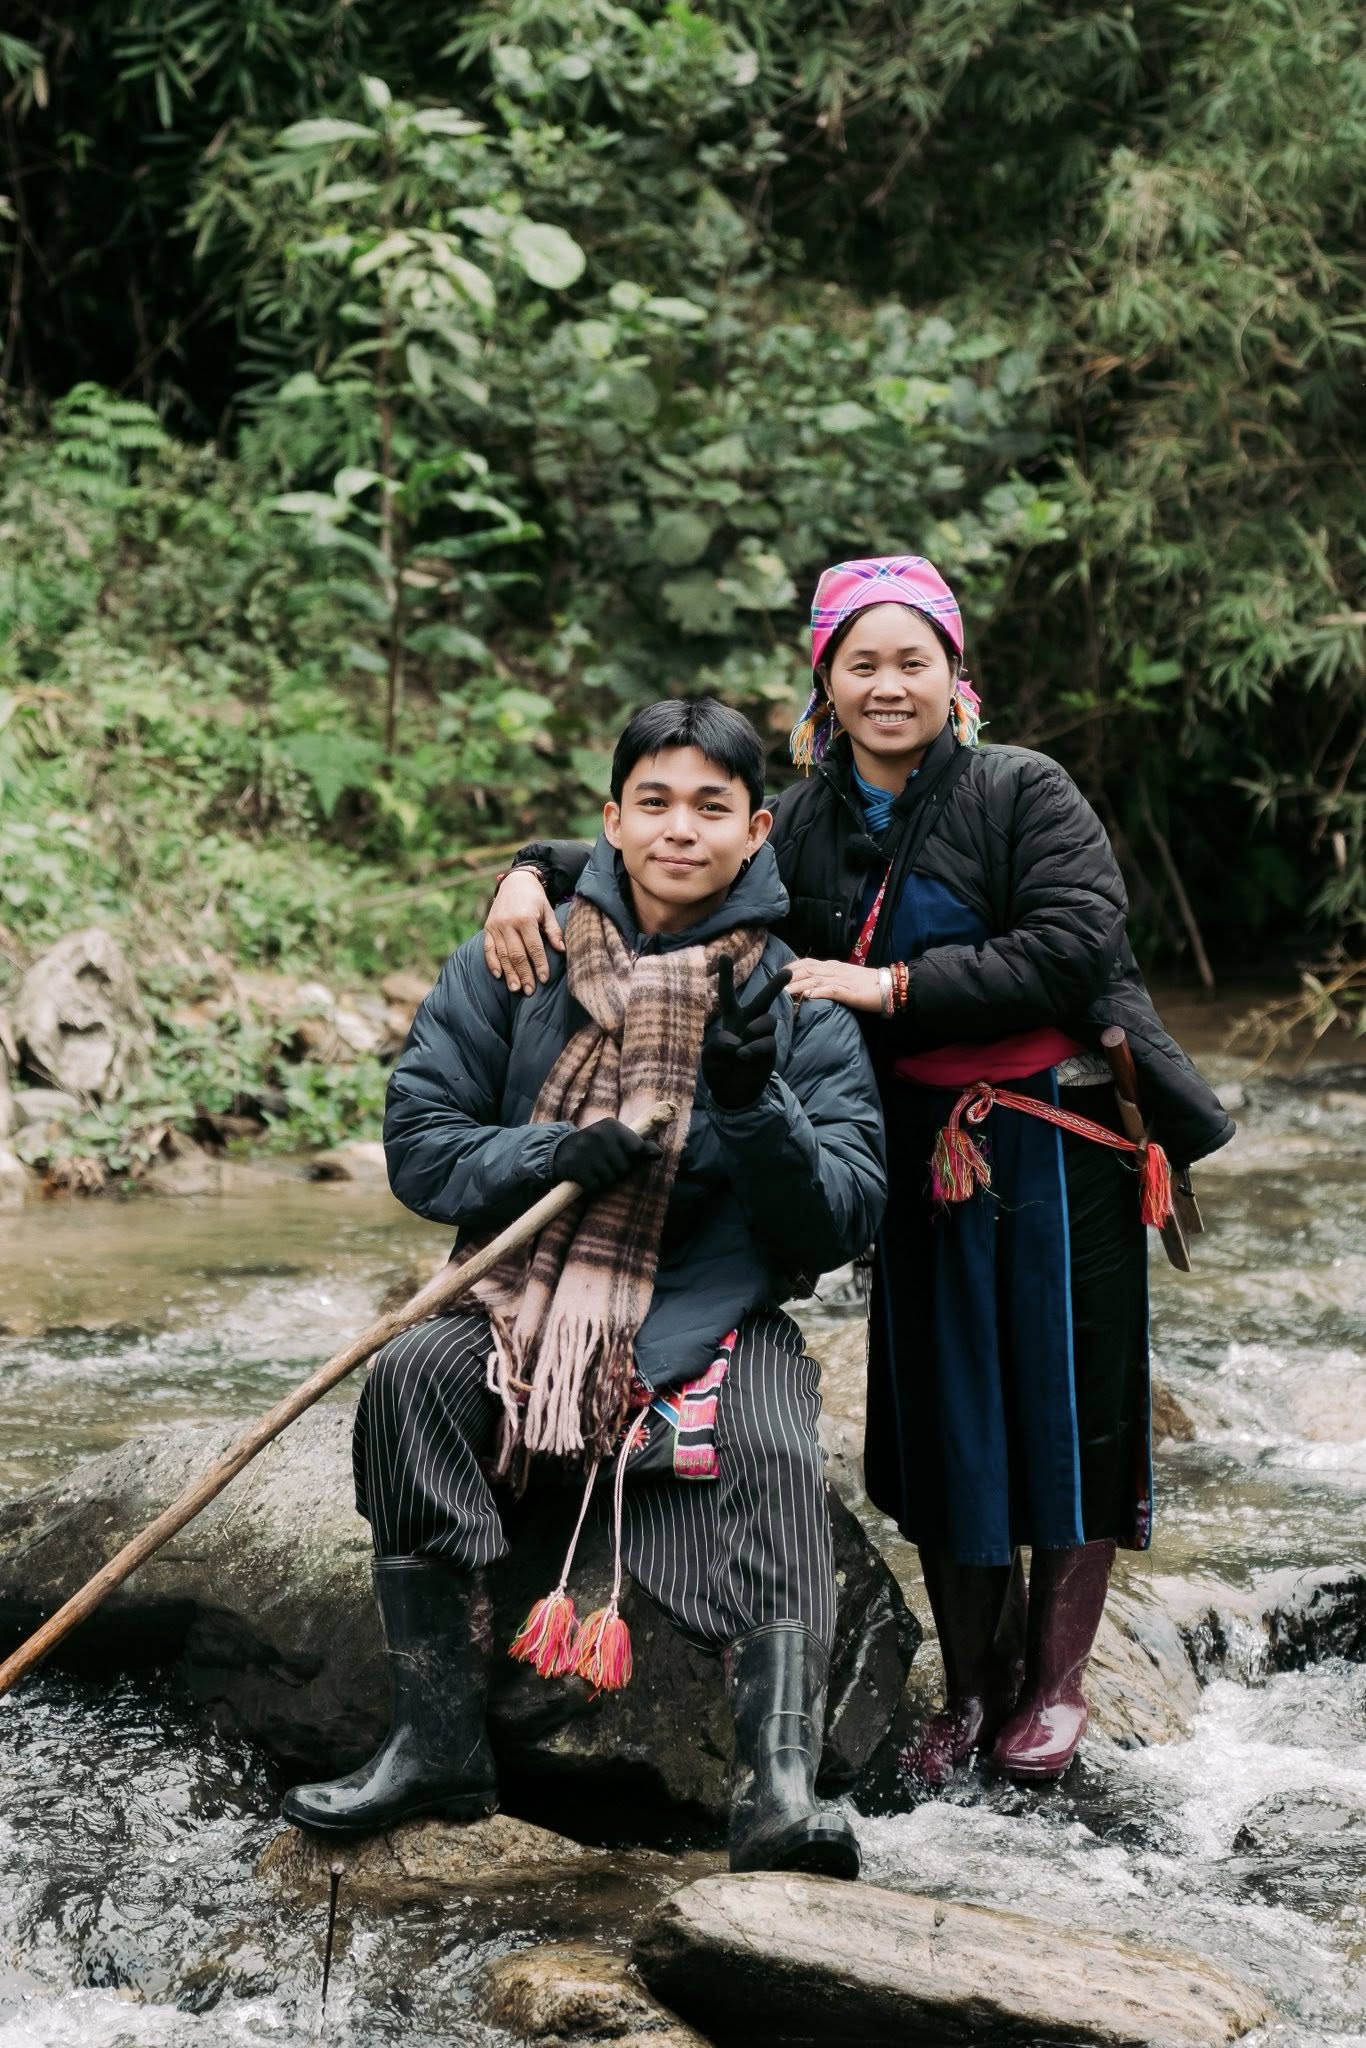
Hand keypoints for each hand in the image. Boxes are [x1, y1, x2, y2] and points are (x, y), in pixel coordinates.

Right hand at [483, 868, 564, 994]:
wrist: (515, 881)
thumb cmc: (535, 898)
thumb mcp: (548, 911)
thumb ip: (554, 931)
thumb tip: (562, 950)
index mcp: (525, 919)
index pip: (534, 947)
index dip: (539, 964)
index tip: (544, 980)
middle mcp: (508, 923)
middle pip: (517, 955)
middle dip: (524, 974)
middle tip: (530, 991)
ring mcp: (496, 926)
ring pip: (502, 955)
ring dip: (509, 973)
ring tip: (516, 988)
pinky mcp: (488, 928)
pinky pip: (488, 949)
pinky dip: (492, 963)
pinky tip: (499, 976)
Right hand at [553, 1119, 661, 1196]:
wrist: (561, 1150)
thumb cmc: (598, 1147)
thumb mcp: (618, 1140)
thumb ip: (640, 1147)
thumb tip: (659, 1153)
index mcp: (612, 1125)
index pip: (637, 1149)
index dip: (632, 1158)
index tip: (623, 1156)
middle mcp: (598, 1134)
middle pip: (624, 1168)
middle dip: (618, 1171)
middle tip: (605, 1164)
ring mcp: (586, 1150)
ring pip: (611, 1179)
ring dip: (605, 1180)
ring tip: (595, 1170)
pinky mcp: (575, 1166)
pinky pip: (596, 1187)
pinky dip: (593, 1187)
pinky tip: (587, 1177)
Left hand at [702, 956, 791, 1110]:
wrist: (732, 1092)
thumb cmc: (719, 1069)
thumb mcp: (709, 1056)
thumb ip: (718, 1044)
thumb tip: (738, 1039)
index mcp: (731, 1019)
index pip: (728, 995)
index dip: (727, 976)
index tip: (723, 955)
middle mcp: (749, 1023)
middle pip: (763, 1000)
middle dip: (775, 985)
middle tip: (788, 972)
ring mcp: (762, 1036)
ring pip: (768, 1019)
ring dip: (755, 1028)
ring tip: (741, 1047)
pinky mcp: (770, 1050)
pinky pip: (767, 1041)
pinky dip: (754, 1047)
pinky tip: (743, 1057)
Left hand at [783, 958, 885, 1013]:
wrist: (890, 986)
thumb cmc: (867, 985)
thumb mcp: (845, 979)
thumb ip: (829, 981)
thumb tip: (811, 988)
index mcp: (833, 966)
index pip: (807, 963)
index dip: (791, 968)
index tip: (777, 975)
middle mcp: (835, 970)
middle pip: (807, 970)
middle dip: (789, 977)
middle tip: (773, 985)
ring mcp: (842, 979)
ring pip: (815, 980)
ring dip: (798, 986)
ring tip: (784, 993)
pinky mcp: (850, 991)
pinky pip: (833, 990)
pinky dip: (820, 992)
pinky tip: (809, 997)